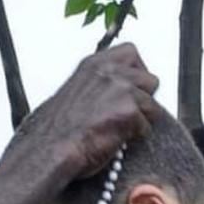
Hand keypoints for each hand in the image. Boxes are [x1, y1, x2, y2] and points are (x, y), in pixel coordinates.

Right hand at [16, 43, 158, 176]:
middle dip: (143, 98)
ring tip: (117, 130)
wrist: (51, 149)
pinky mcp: (130, 111)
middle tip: (126, 114)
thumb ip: (98, 85)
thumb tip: (116, 93)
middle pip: (150, 80)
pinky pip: (147, 126)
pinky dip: (134, 136)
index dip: (136, 72)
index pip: (130, 53)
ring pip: (152, 106)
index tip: (131, 88)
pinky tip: (115, 139)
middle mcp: (110, 72)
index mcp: (93, 65)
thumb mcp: (74, 93)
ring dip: (139, 120)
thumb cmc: (57, 130)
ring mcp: (122, 90)